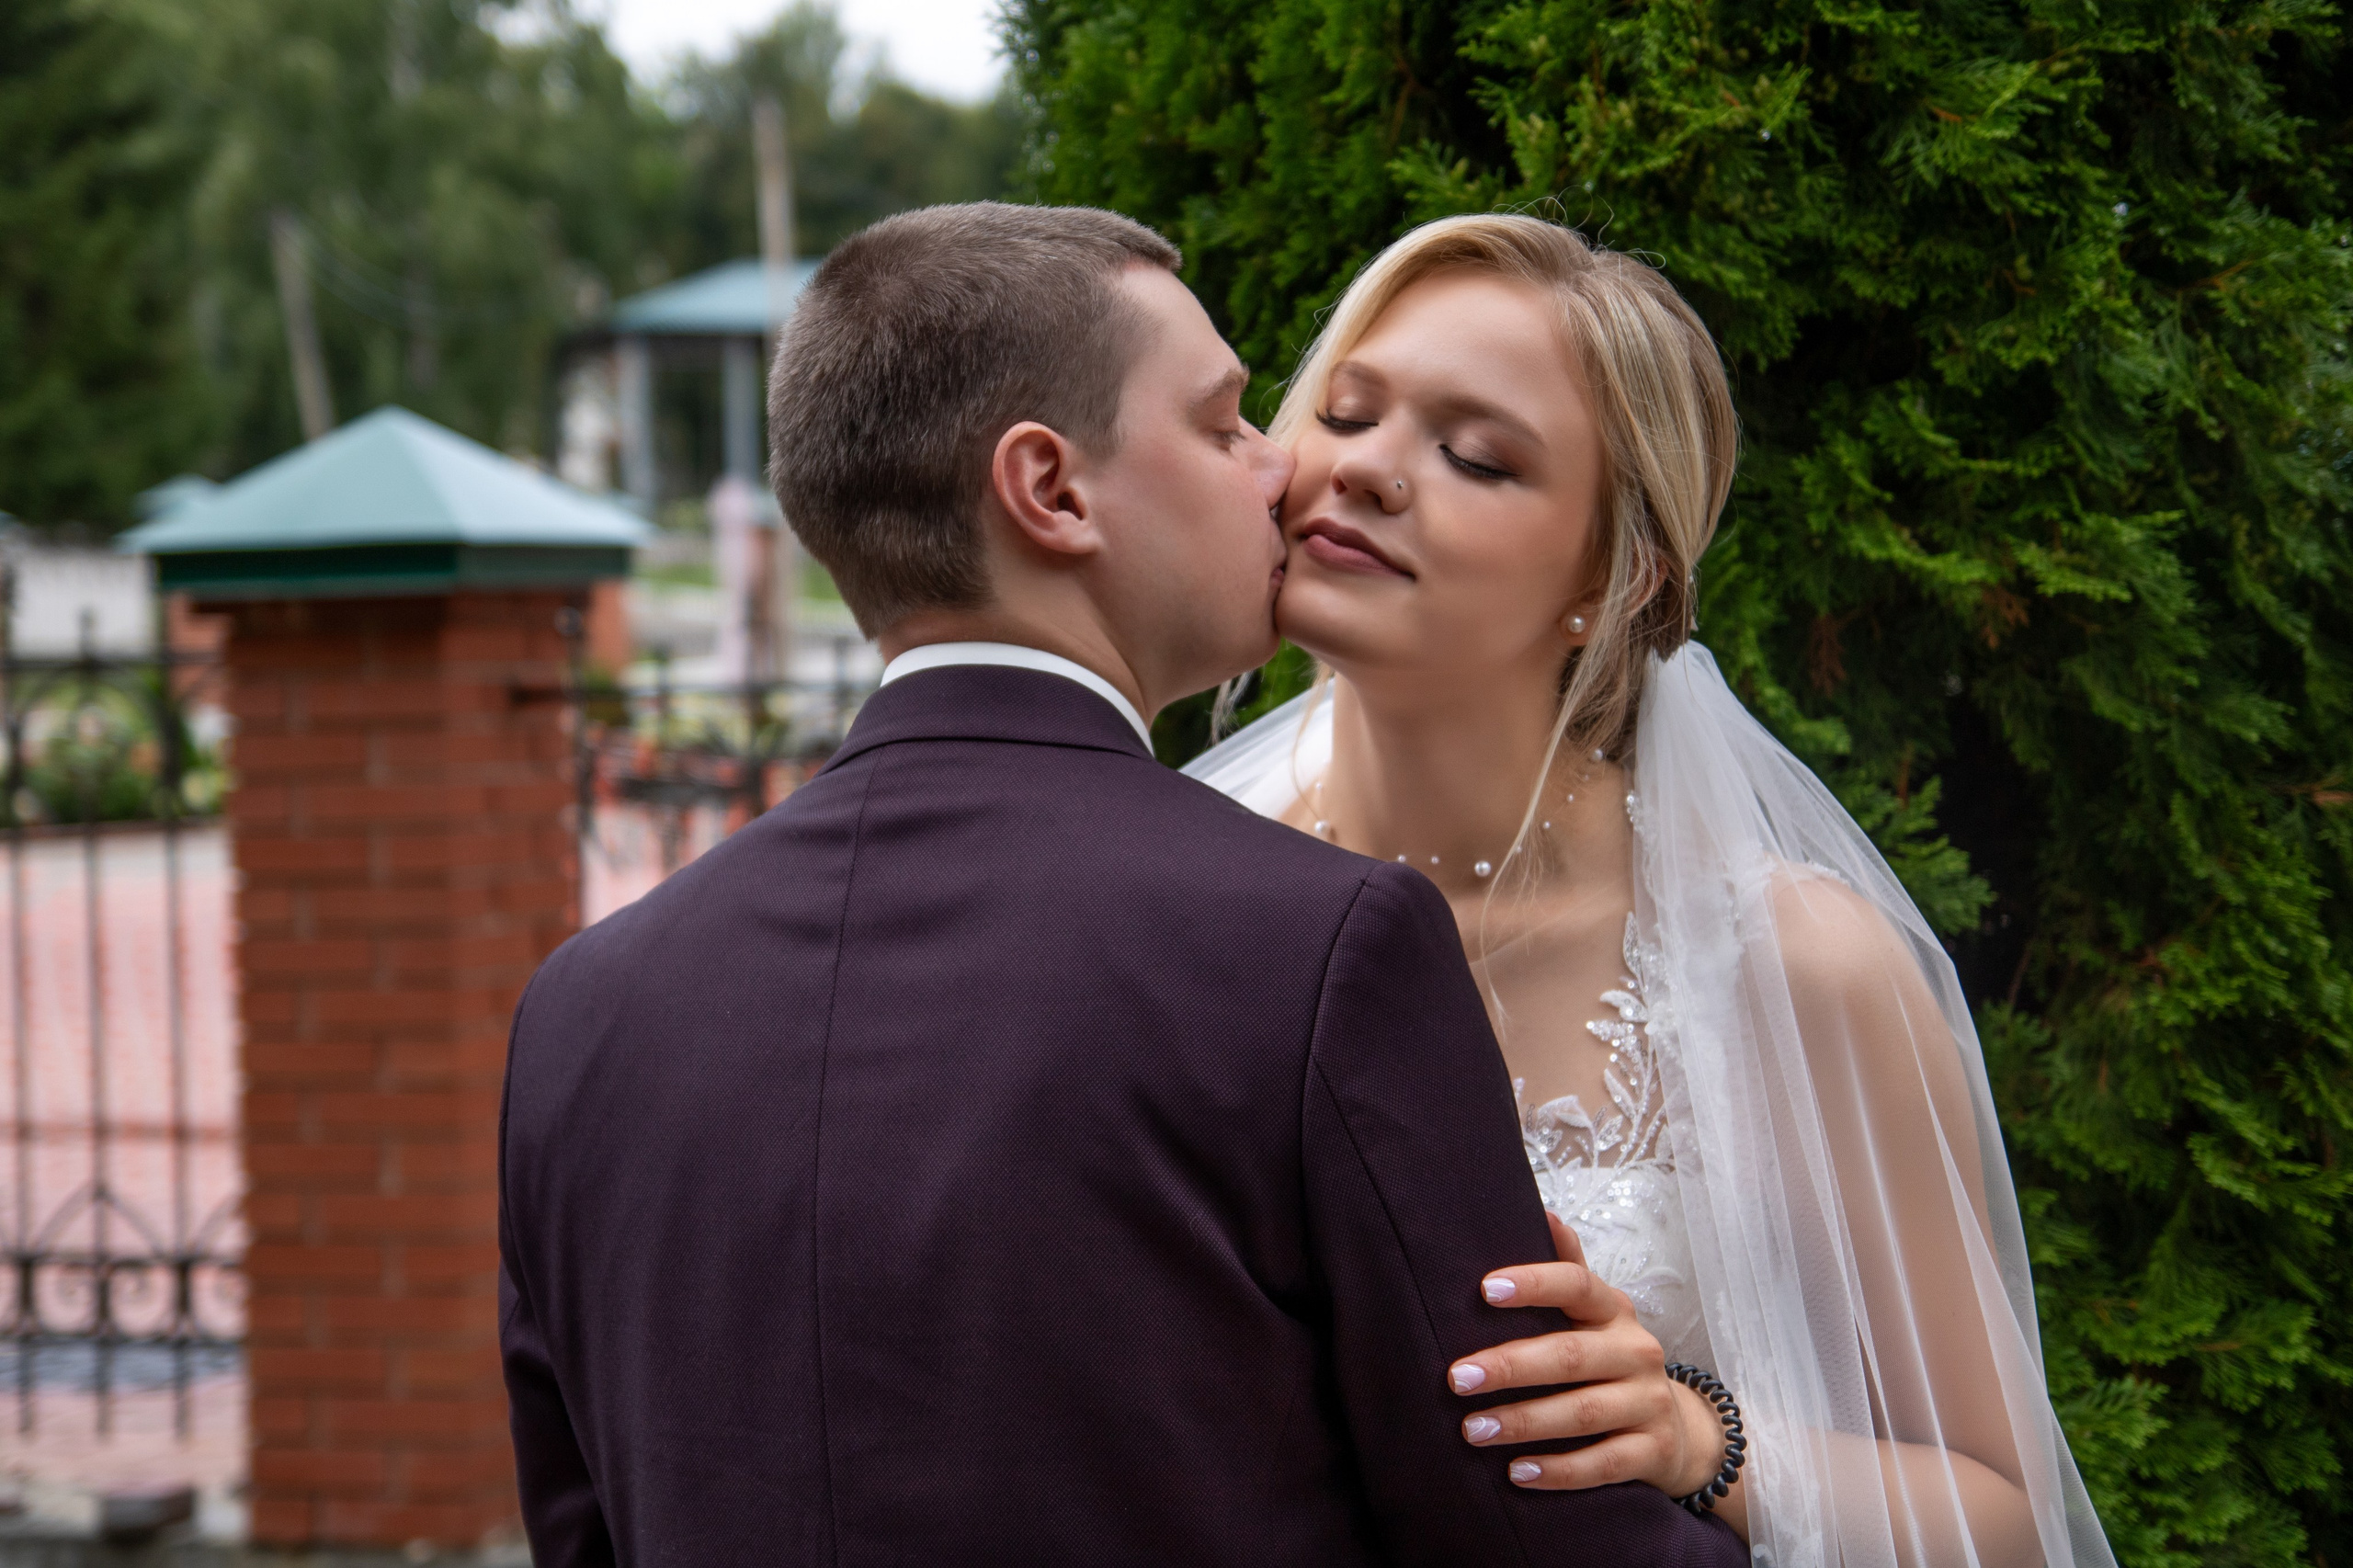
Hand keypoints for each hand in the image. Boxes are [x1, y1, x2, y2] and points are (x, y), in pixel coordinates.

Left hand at [1449, 1214, 1728, 1499]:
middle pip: (1570, 1355)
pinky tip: (1518, 1473)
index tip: (1484, 1289)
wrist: (1678, 1431)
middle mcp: (1636, 1351)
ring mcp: (1649, 1403)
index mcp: (1612, 1310)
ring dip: (1524, 1422)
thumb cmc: (1610, 1360)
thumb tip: (1542, 1211)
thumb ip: (1567, 1269)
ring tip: (1472, 1430)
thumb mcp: (1593, 1315)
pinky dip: (1560, 1470)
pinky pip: (1604, 1464)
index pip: (1576, 1284)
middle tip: (1455, 1378)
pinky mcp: (1653, 1453)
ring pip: (1584, 1413)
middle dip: (1510, 1367)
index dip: (1534, 1283)